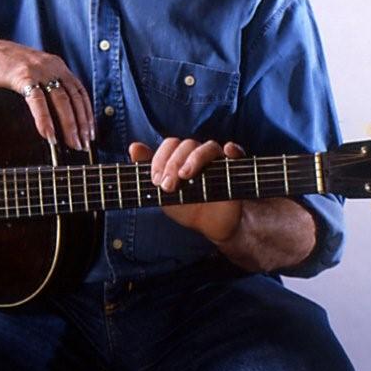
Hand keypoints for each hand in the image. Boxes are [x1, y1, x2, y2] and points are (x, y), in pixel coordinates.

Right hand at [0, 36, 93, 149]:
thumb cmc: (3, 65)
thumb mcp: (33, 71)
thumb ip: (46, 84)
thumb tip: (57, 111)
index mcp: (57, 65)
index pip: (80, 91)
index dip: (87, 113)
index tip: (89, 132)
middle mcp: (52, 66)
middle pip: (74, 98)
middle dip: (81, 124)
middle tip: (84, 144)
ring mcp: (39, 70)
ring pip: (61, 100)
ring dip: (69, 125)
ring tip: (72, 143)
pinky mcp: (23, 76)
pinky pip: (38, 101)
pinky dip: (45, 120)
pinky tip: (48, 134)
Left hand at [128, 138, 246, 243]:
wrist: (210, 226)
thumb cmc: (185, 206)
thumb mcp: (162, 193)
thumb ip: (148, 170)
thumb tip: (133, 146)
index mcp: (181, 156)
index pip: (170, 145)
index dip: (160, 159)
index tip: (155, 181)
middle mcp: (198, 154)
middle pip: (186, 145)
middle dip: (173, 164)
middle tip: (168, 186)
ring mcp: (217, 160)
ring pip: (208, 147)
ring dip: (195, 158)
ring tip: (185, 175)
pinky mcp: (234, 168)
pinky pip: (236, 152)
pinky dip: (233, 149)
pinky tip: (228, 150)